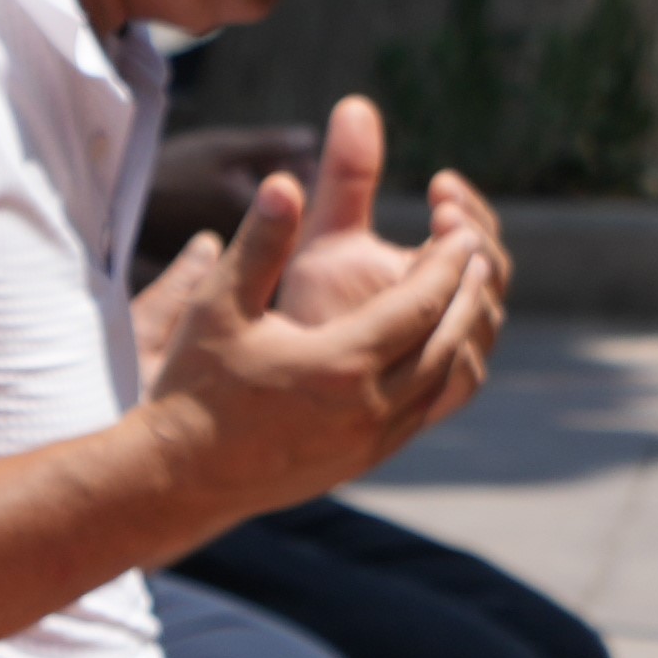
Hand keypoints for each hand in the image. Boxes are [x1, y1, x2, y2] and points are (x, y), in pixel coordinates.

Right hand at [129, 94, 493, 519]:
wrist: (180, 478)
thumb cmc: (194, 386)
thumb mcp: (218, 306)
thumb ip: (260, 243)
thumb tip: (285, 180)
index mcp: (341, 363)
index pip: (421, 303)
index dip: (447, 263)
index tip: (460, 232)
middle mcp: (368, 408)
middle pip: (444, 341)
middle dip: (466, 294)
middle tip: (478, 257)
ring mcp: (370, 442)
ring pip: (439, 381)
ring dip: (457, 335)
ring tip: (462, 299)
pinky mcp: (362, 463)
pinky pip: (420, 413)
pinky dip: (435, 375)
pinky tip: (428, 353)